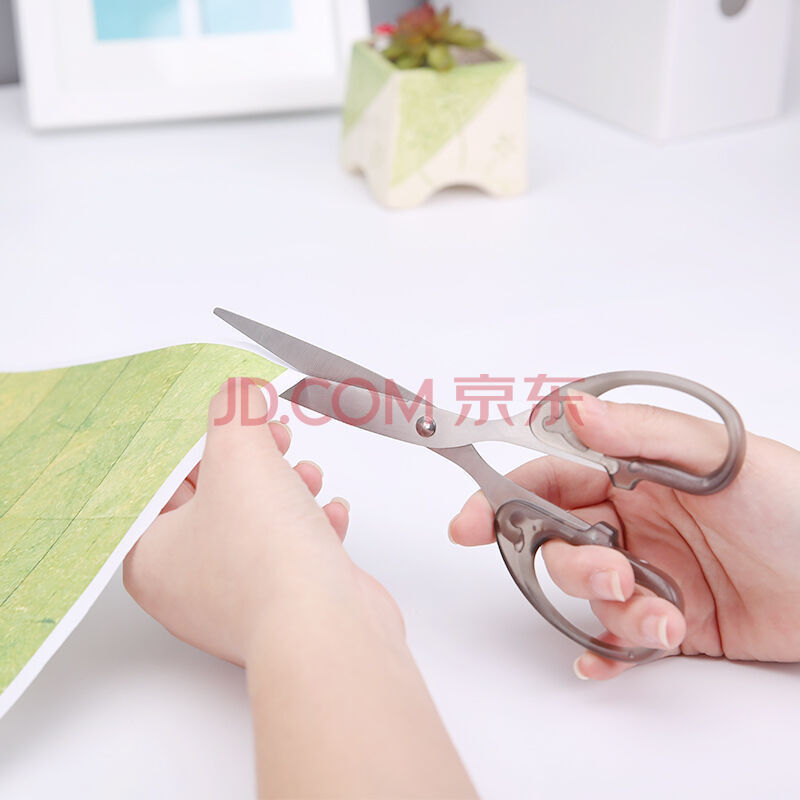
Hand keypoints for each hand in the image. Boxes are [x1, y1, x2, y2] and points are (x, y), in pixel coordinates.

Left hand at [123, 377, 402, 665]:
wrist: (327, 626)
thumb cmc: (267, 558)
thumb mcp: (240, 456)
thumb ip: (235, 412)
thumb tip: (239, 391)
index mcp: (151, 555)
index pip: (166, 481)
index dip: (201, 440)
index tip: (227, 416)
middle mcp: (188, 584)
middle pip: (216, 498)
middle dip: (253, 460)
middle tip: (272, 435)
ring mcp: (239, 599)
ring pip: (257, 522)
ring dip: (288, 489)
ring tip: (305, 474)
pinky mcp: (285, 605)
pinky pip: (291, 552)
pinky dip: (311, 525)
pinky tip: (328, 514)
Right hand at [449, 392, 799, 679]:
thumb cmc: (796, 506)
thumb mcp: (719, 455)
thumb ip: (638, 433)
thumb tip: (568, 410)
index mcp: (634, 473)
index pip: (550, 479)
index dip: (502, 498)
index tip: (468, 523)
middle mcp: (633, 522)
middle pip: (558, 543)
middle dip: (571, 565)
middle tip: (613, 575)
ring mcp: (649, 574)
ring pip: (589, 597)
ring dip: (613, 612)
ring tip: (665, 617)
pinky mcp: (669, 622)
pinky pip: (617, 641)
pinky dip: (605, 654)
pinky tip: (605, 662)